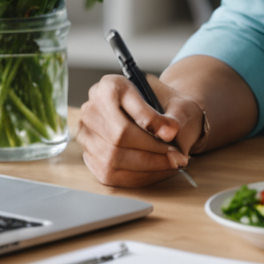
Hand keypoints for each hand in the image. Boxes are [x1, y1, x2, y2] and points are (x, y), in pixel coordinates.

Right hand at [79, 73, 201, 187]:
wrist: (158, 109)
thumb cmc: (166, 105)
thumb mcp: (175, 102)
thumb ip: (173, 116)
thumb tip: (169, 133)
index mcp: (109, 86)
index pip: (126, 107)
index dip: (150, 127)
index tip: (173, 134)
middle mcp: (91, 109)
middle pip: (117, 140)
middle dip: (151, 153)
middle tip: (177, 157)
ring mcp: (86, 134)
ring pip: (112, 160)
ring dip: (146, 167)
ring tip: (171, 164)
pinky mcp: (89, 155)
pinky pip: (110, 174)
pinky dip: (138, 177)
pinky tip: (158, 171)